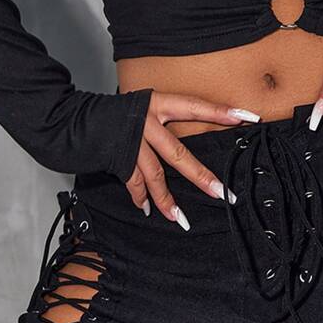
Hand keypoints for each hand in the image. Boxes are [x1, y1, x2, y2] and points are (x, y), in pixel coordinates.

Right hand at [125, 92, 261, 230]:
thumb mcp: (143, 107)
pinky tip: (148, 209)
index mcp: (158, 103)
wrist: (75, 118)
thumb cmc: (115, 112)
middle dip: (201, 176)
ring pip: (156, 175)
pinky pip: (134, 183)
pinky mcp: (118, 158)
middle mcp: (146, 121)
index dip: (221, 112)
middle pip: (179, 153)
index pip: (196, 107)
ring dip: (168, 201)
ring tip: (182, 219)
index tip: (248, 117)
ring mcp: (132, 141)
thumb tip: (189, 142)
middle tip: (223, 193)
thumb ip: (164, 121)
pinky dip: (141, 197)